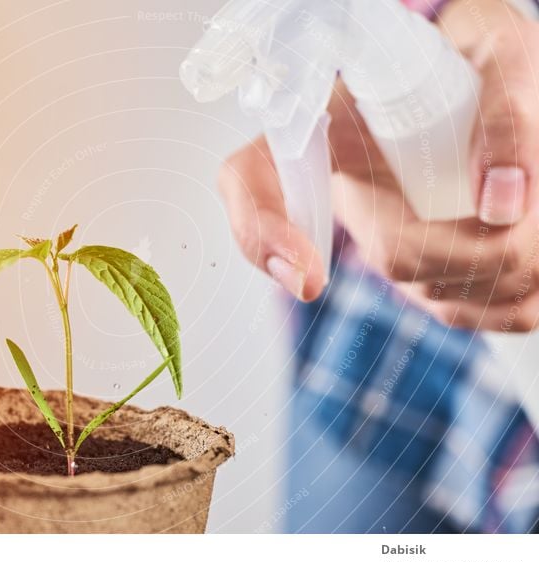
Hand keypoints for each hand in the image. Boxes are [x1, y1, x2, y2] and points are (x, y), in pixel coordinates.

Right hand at [219, 2, 538, 331]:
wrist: (476, 84)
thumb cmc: (472, 57)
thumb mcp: (494, 49)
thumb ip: (503, 110)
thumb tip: (504, 201)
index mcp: (328, 122)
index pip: (249, 179)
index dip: (259, 231)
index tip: (310, 279)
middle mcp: (342, 187)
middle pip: (394, 253)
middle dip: (485, 249)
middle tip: (535, 204)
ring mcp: (380, 236)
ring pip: (436, 291)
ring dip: (512, 269)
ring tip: (537, 213)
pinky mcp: (420, 274)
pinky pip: (461, 313)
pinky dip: (509, 299)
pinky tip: (527, 256)